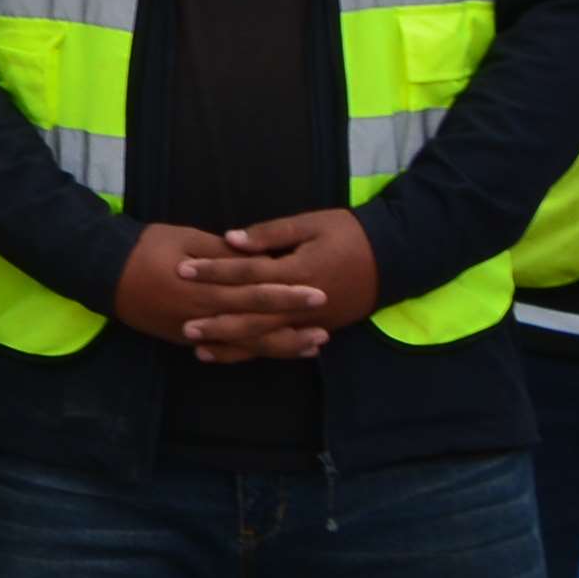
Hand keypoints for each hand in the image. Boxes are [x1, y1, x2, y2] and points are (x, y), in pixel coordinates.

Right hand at [112, 221, 331, 362]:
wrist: (103, 273)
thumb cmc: (145, 249)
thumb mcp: (185, 240)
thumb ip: (222, 254)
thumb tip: (258, 258)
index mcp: (205, 289)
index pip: (255, 294)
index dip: (288, 295)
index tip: (317, 294)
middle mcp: (203, 317)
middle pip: (256, 325)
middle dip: (293, 325)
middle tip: (327, 327)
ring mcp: (195, 332)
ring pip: (245, 344)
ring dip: (281, 346)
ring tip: (313, 344)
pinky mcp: (187, 339)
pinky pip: (226, 350)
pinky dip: (252, 352)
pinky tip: (275, 351)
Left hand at [194, 208, 388, 352]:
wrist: (395, 258)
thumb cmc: (350, 234)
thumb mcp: (311, 223)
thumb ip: (270, 233)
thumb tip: (231, 239)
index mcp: (297, 271)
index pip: (246, 272)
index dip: (213, 271)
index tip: (183, 269)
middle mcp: (301, 303)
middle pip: (251, 315)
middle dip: (216, 320)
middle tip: (182, 324)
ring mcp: (311, 321)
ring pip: (264, 338)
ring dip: (231, 344)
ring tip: (197, 348)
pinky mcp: (317, 329)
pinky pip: (281, 344)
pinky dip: (256, 351)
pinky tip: (233, 353)